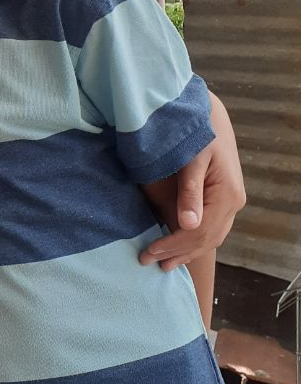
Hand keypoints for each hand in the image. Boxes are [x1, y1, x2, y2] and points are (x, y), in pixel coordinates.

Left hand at [140, 98, 245, 270]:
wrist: (211, 118)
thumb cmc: (197, 134)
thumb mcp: (191, 159)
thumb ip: (189, 191)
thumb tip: (186, 224)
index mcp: (226, 194)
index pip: (198, 232)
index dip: (173, 245)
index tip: (149, 253)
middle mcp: (234, 203)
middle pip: (205, 239)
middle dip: (177, 253)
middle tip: (148, 262)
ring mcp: (232, 204)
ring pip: (211, 238)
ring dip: (187, 253)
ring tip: (163, 265)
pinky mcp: (225, 202)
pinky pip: (212, 230)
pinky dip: (195, 243)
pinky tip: (180, 250)